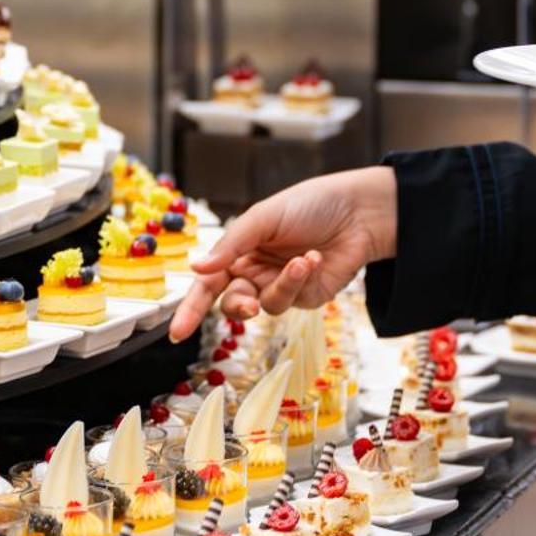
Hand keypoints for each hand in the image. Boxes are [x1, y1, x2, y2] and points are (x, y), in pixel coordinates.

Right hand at [168, 166, 397, 342]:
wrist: (358, 211)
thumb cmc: (310, 204)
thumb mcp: (264, 217)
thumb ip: (230, 245)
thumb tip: (196, 268)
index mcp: (240, 249)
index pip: (208, 281)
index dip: (191, 307)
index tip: (177, 331)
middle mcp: (256, 270)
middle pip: (231, 302)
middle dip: (237, 306)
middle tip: (246, 306)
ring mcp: (280, 285)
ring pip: (264, 305)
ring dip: (281, 285)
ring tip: (301, 261)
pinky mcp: (305, 296)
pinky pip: (291, 300)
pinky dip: (299, 280)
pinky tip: (312, 259)